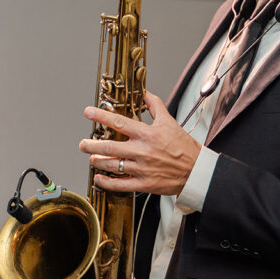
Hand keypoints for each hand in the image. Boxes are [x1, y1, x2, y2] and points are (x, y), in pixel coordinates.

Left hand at [79, 90, 200, 195]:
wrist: (196, 171)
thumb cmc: (184, 148)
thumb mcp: (170, 122)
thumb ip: (155, 106)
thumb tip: (145, 94)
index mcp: (148, 134)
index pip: (120, 122)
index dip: (101, 116)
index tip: (88, 112)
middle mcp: (142, 151)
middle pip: (110, 146)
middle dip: (92, 144)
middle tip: (83, 143)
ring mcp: (141, 168)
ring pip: (112, 165)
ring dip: (98, 161)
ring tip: (92, 158)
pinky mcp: (143, 184)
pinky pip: (120, 184)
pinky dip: (106, 182)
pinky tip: (99, 178)